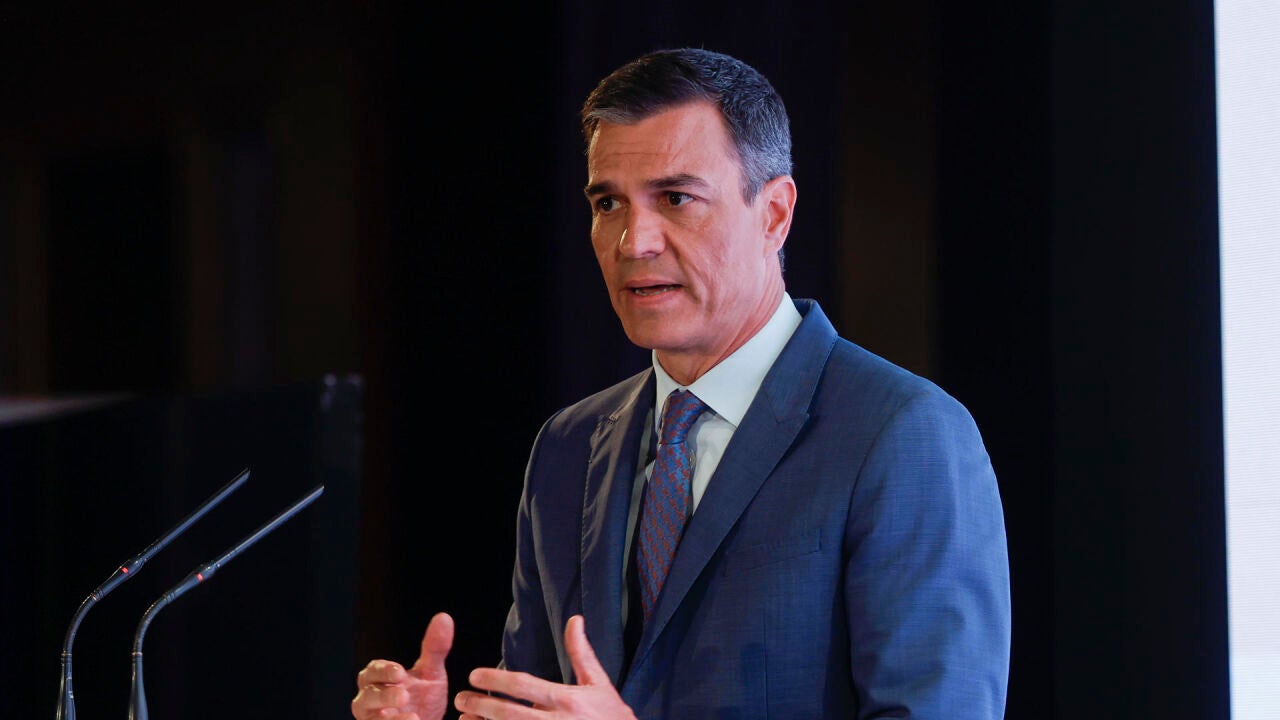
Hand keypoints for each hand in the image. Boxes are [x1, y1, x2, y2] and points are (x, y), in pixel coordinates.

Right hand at [351, 612, 454, 719]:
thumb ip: (434, 648)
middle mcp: (369, 701)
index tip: (401, 673)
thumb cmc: (423, 697)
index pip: (373, 671)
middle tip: (404, 695)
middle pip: (367, 696)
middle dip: (384, 696)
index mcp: (378, 679)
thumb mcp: (431, 673)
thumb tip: (444, 617)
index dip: (384, 671)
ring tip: (413, 718)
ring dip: (389, 718)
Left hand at [453, 615, 635, 719]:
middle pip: (510, 714)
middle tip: (460, 699)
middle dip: (481, 706)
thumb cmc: (612, 716)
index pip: (524, 686)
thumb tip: (575, 619)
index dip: (496, 679)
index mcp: (567, 701)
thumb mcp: (598, 683)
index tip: (475, 674)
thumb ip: (581, 653)